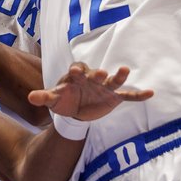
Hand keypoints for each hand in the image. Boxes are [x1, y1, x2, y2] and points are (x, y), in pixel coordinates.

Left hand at [28, 62, 151, 120]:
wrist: (75, 110)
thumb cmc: (64, 98)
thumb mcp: (53, 99)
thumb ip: (44, 97)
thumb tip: (30, 97)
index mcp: (77, 76)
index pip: (77, 70)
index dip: (76, 70)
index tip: (75, 71)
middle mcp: (92, 78)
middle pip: (96, 73)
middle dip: (97, 74)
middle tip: (100, 74)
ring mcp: (104, 87)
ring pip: (113, 80)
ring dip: (118, 76)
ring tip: (124, 70)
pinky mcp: (114, 97)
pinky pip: (127, 95)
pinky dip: (138, 95)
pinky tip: (150, 93)